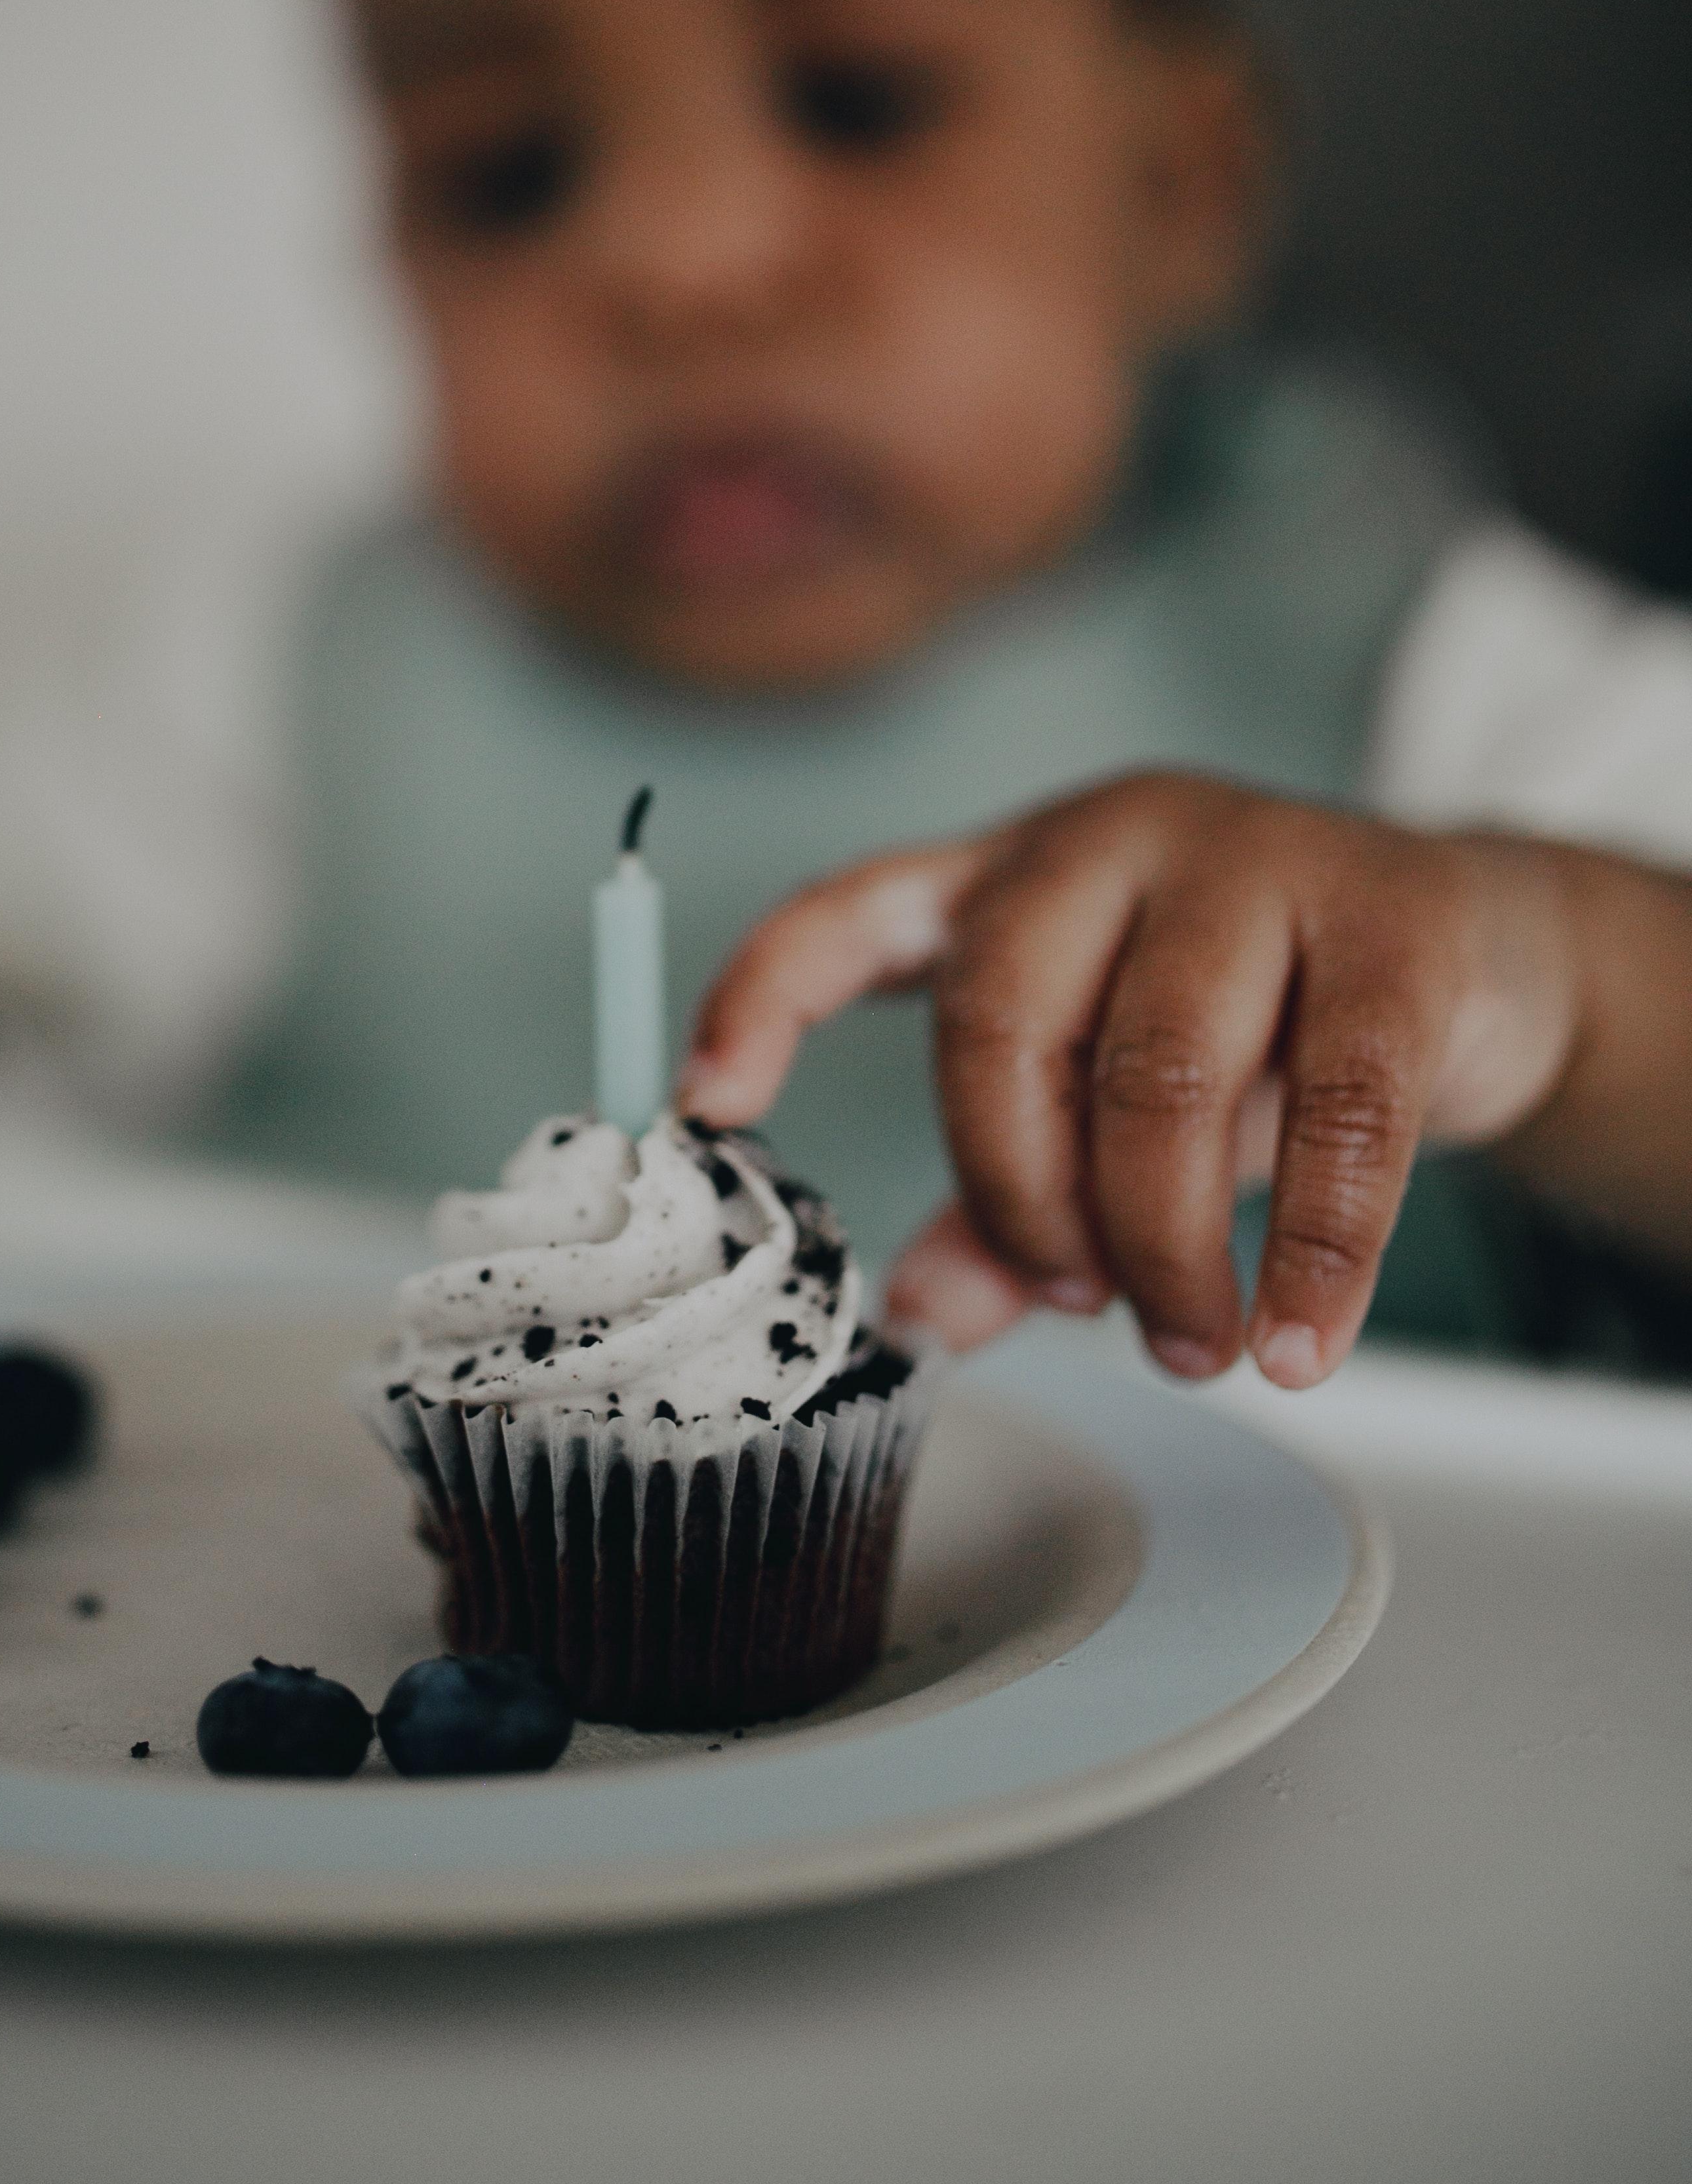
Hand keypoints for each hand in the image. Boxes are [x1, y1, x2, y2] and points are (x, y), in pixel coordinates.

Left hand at [679, 772, 1588, 1388]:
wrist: (1472, 955)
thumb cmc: (1256, 1030)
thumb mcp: (1109, 1103)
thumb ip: (1011, 1204)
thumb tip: (924, 1317)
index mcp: (1008, 875)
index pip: (844, 913)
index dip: (761, 998)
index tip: (710, 1103)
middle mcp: (1109, 840)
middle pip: (1003, 1022)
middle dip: (1023, 1197)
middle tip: (1079, 1305)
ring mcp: (1255, 860)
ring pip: (1161, 1070)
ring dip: (1163, 1244)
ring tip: (1193, 1343)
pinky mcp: (1393, 924)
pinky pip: (1341, 1112)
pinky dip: (1314, 1255)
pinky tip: (1295, 1342)